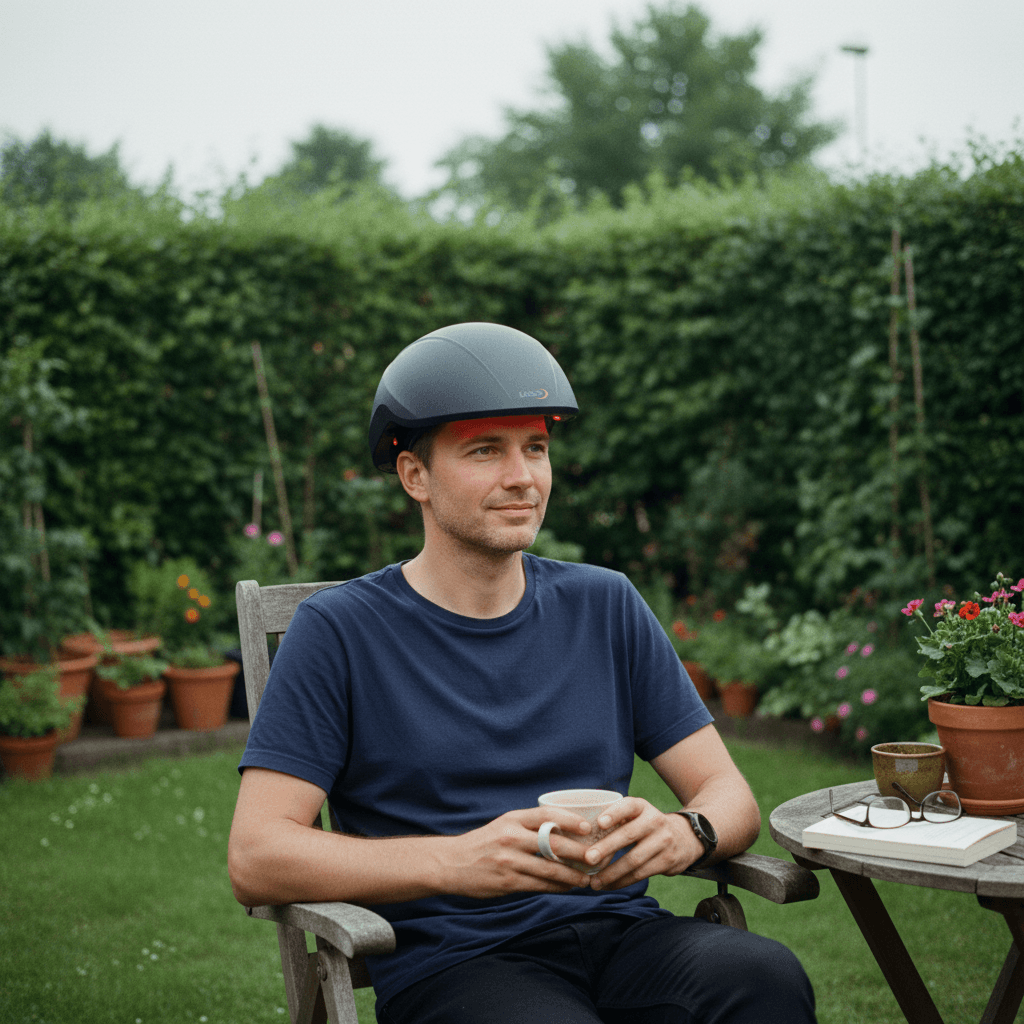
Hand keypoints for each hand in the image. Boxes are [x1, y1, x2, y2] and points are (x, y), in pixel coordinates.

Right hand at [442, 807, 594, 898]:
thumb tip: (564, 831)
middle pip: (554, 844)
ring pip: (550, 869)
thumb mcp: (504, 825)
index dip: (570, 820)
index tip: (589, 828)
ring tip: (587, 879)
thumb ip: (529, 827)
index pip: (547, 815)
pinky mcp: (507, 882)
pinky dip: (557, 887)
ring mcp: (509, 861)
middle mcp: (511, 837)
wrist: (451, 863)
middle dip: (580, 852)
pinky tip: (567, 888)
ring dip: (572, 876)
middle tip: (598, 857)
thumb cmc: (484, 843)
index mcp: (512, 819)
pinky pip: (539, 886)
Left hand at [584, 798, 703, 891]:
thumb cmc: (646, 826)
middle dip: (606, 848)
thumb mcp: (637, 815)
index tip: (599, 823)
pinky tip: (608, 885)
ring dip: (612, 873)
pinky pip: (641, 874)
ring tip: (594, 882)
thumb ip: (616, 820)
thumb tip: (579, 835)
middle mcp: (654, 821)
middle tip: (588, 859)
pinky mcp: (667, 861)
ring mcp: (663, 841)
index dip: (614, 814)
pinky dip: (622, 882)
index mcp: (642, 807)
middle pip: (628, 835)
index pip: (628, 806)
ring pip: (634, 860)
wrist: (685, 837)